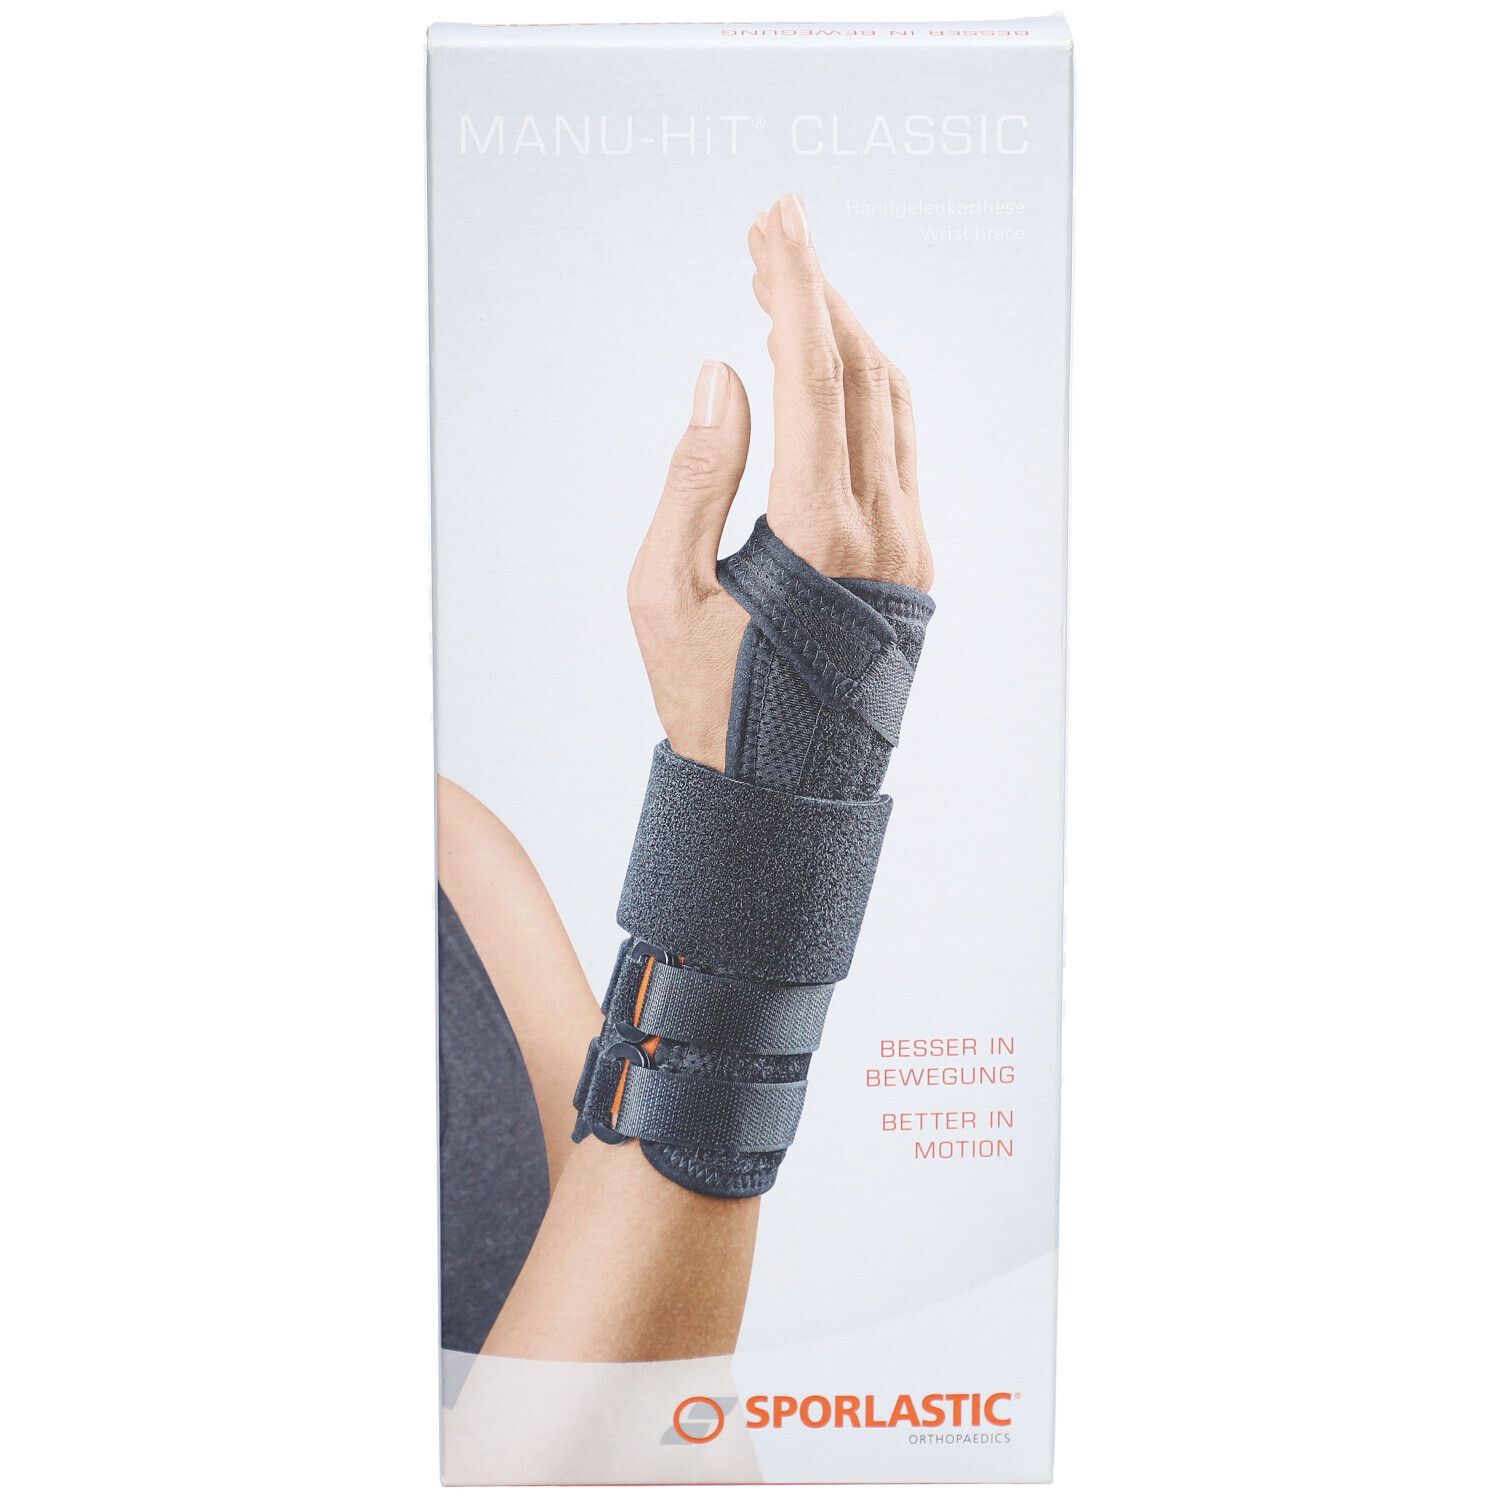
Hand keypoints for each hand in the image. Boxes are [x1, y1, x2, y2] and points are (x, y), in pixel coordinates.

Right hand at [627, 193, 933, 771]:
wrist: (782, 797)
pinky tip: (825, 375)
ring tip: (787, 294)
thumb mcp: (668, 593)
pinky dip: (865, 393)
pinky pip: (900, 450)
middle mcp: (885, 532)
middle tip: (770, 235)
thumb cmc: (711, 705)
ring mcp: (911, 547)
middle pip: (864, 374)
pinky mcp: (915, 563)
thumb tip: (724, 372)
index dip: (795, 285)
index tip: (773, 218)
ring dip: (846, 338)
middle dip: (819, 292)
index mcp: (821, 535)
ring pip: (894, 405)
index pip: (815, 377)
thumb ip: (695, 475)